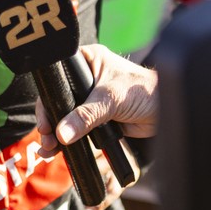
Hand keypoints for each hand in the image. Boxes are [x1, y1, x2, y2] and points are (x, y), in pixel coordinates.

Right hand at [36, 44, 158, 152]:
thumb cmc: (144, 91)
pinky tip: (60, 149)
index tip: (45, 119)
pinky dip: (69, 139)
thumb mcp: (110, 99)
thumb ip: (86, 115)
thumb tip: (63, 132)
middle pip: (59, 99)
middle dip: (50, 120)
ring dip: (57, 132)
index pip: (58, 77)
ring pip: (66, 115)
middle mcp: (87, 77)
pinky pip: (77, 127)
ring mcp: (91, 97)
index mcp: (88, 60)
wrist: (165, 111)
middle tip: (46, 138)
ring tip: (49, 149)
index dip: (49, 98)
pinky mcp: (97, 115)